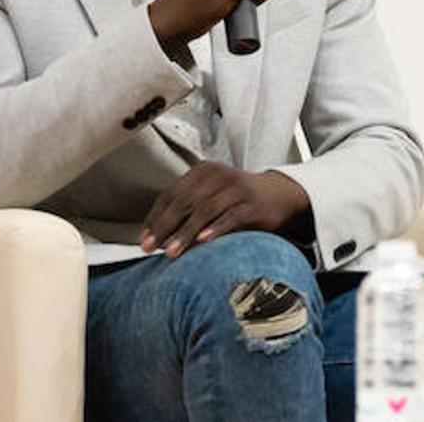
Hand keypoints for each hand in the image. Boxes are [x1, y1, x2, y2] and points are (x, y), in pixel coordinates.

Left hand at [140, 162, 310, 258]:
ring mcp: (236, 188)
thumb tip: (157, 235)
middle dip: (165, 227)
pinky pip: (230, 217)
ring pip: (204, 211)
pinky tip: (204, 241)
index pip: (171, 194)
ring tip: (172, 252)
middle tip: (151, 247)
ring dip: (185, 233)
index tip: (144, 238)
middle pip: (184, 202)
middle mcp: (218, 176)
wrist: (279, 195)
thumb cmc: (238, 200)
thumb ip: (188, 208)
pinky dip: (215, 229)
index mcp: (202, 171)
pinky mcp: (252, 203)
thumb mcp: (211, 196)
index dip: (155, 217)